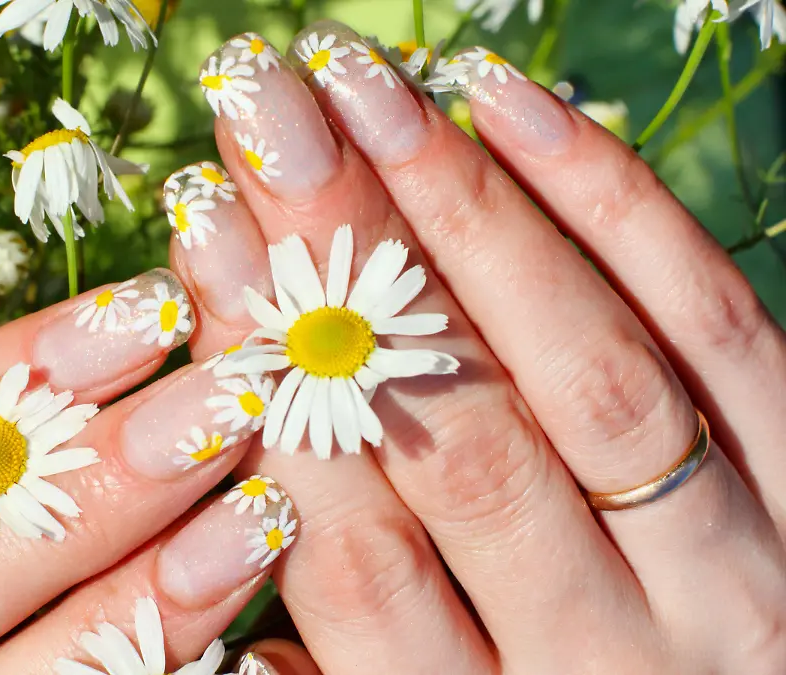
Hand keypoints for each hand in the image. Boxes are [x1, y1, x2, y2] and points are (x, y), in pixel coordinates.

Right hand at [167, 21, 785, 673]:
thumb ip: (331, 663)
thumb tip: (221, 534)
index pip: (352, 550)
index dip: (271, 386)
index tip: (207, 233)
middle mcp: (607, 655)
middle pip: (456, 437)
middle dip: (348, 259)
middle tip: (267, 119)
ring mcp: (730, 567)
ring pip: (586, 367)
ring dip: (466, 211)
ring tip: (369, 95)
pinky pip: (717, 326)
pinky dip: (611, 202)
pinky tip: (512, 108)